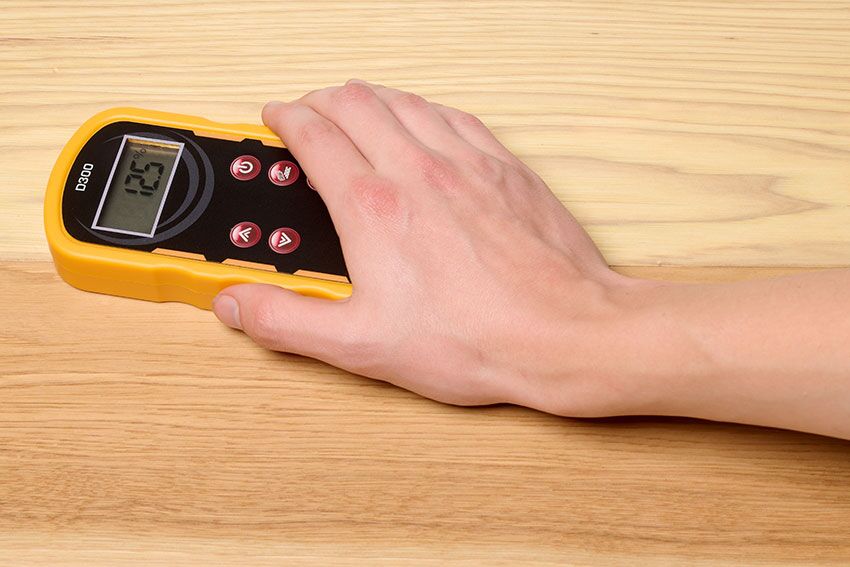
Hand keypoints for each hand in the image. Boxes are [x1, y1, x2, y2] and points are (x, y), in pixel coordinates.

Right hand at [212, 80, 647, 414]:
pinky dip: (424, 109)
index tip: (276, 118)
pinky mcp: (505, 168)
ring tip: (357, 108)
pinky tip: (424, 122)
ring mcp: (466, 163)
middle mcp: (418, 170)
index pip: (315, 135)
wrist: (564, 333)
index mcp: (373, 206)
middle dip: (321, 99)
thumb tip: (239, 304)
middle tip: (309, 110)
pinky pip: (454, 115)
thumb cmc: (476, 339)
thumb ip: (289, 320)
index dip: (286, 118)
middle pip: (356, 102)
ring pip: (405, 100)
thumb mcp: (362, 345)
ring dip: (371, 97)